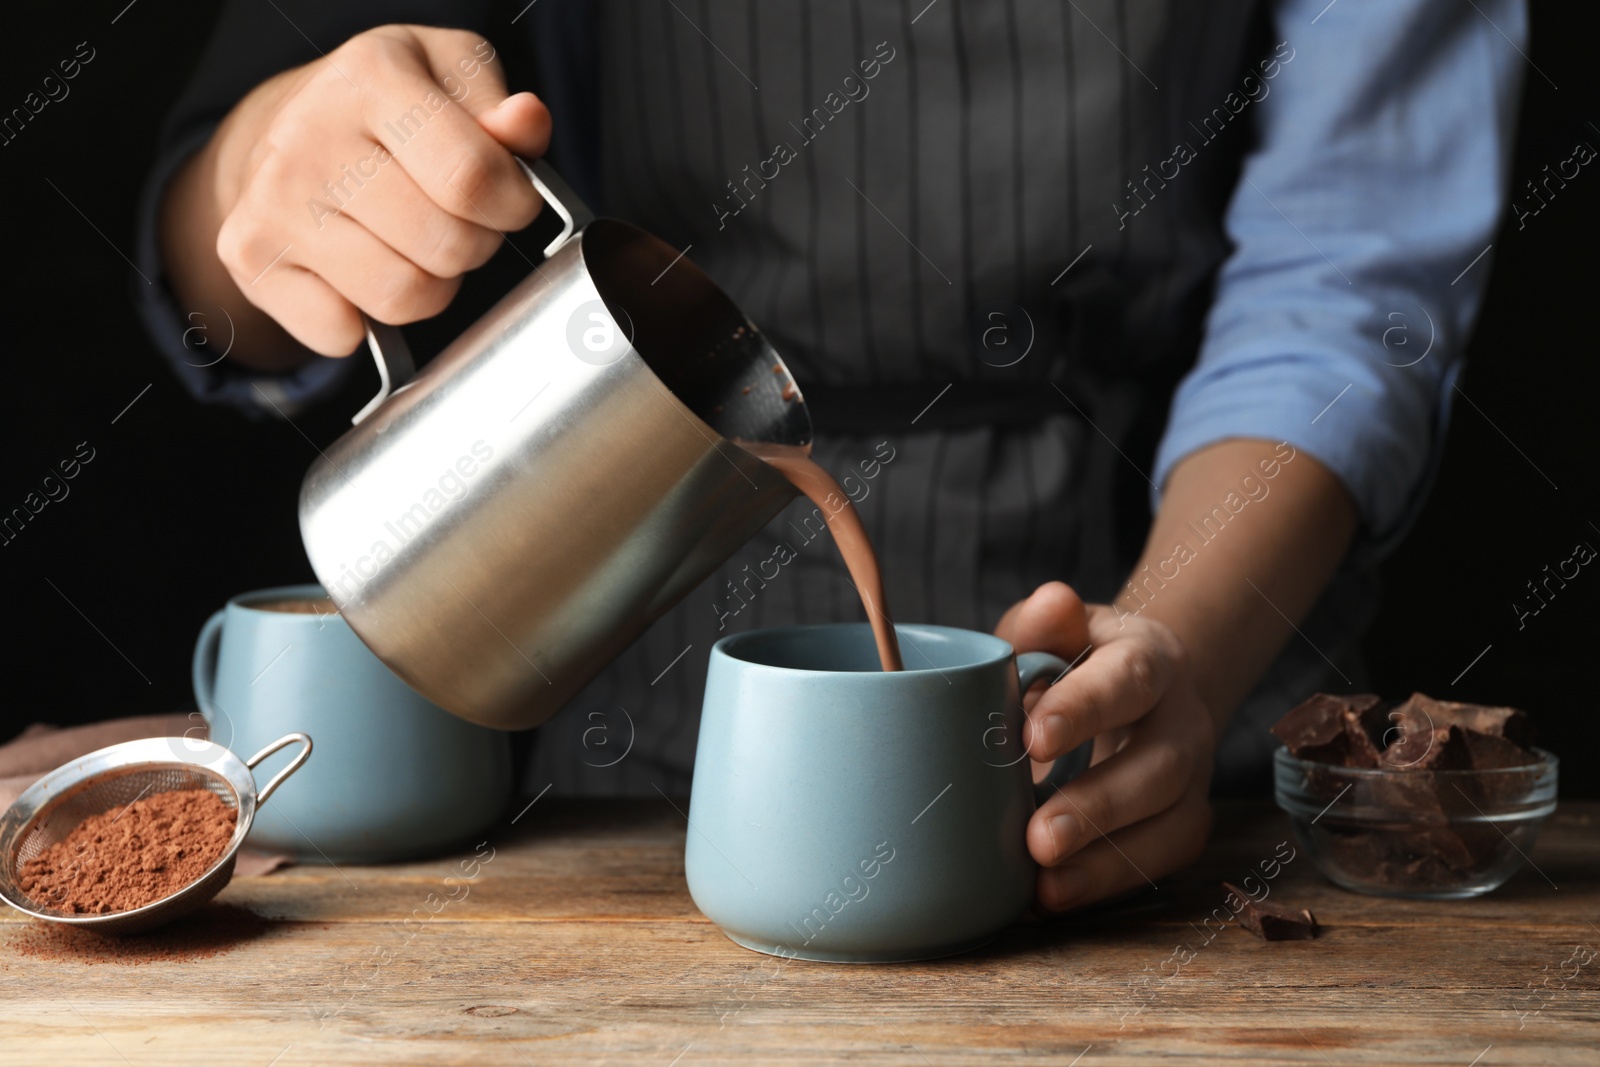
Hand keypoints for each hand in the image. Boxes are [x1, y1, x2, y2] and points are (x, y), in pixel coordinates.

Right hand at [165, 25, 550, 362]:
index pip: (472, 177)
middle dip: (473, 246)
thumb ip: (501, 109)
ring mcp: (272, 202)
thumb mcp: (451, 76)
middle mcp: (309, 137)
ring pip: (402, 297)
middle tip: (454, 221)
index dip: (514, 205)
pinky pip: (344, 334)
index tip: (512, 201)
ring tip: (413, 245)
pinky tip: (359, 269)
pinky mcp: (249, 258)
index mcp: (370, 78)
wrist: (280, 127)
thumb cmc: (384, 108)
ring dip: (430, 287)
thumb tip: (524, 123)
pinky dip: (366, 319)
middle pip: (445, 246)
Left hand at [994, 581, 1214, 912]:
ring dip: (1107, 859)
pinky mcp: (1183, 822)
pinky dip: (1107, 882)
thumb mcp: (1055, 631)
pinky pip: (1160, 859)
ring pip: (1171, 823)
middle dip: (1100, 805)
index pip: (1128, 678)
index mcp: (1150, 658)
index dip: (1084, 708)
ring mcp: (1192, 775)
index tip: (1032, 738)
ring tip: (1044, 883)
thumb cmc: (1073, 660)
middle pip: (1160, 765)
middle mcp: (1183, 719)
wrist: (1133, 690)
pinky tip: (1054, 897)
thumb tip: (1050, 602)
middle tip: (1038, 837)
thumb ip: (1043, 622)